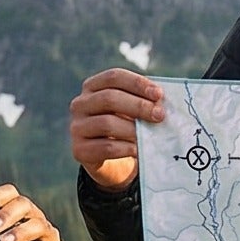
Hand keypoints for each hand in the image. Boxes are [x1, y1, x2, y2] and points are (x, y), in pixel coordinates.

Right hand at [70, 68, 165, 192]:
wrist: (113, 163)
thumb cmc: (126, 129)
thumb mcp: (133, 112)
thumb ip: (144, 102)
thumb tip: (162, 102)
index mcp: (93, 87)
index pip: (114, 77)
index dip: (137, 83)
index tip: (159, 94)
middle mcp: (80, 104)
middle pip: (109, 98)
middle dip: (138, 106)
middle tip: (160, 115)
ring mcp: (77, 127)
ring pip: (106, 123)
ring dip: (133, 129)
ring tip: (151, 136)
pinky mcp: (79, 150)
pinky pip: (106, 147)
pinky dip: (126, 148)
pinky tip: (139, 150)